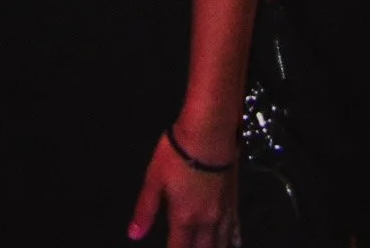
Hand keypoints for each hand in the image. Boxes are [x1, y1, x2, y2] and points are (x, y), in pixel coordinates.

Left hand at [129, 130, 237, 246]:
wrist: (209, 133)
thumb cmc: (177, 153)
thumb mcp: (154, 178)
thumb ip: (145, 209)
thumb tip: (134, 235)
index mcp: (184, 217)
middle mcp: (206, 221)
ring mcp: (223, 213)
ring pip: (220, 244)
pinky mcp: (233, 201)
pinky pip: (235, 230)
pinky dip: (231, 240)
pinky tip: (232, 243)